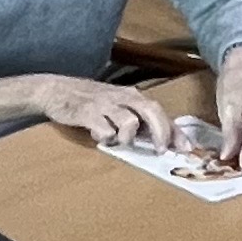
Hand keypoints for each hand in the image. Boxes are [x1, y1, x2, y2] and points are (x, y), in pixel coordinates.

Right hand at [40, 75, 176, 149]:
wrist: (55, 89)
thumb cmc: (90, 101)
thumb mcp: (117, 105)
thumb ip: (137, 120)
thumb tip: (161, 140)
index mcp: (132, 95)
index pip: (160, 111)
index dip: (174, 131)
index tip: (186, 148)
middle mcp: (122, 97)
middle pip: (151, 111)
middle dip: (161, 132)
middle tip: (160, 151)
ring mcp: (105, 104)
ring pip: (129, 121)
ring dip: (127, 137)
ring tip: (117, 141)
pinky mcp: (87, 112)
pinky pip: (104, 129)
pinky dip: (105, 138)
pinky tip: (98, 137)